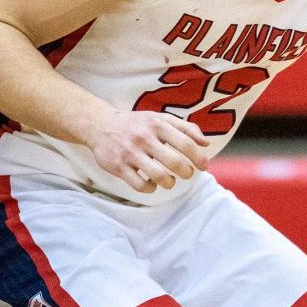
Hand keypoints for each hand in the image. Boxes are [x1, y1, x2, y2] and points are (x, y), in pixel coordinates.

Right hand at [85, 109, 209, 193]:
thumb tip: (206, 144)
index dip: (199, 158)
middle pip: (175, 162)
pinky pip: (140, 185)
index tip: (203, 166)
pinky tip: (151, 184)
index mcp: (157, 124)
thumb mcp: (160, 118)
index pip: (186, 143)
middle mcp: (144, 137)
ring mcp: (130, 152)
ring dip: (170, 183)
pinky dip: (151, 188)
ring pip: (159, 176)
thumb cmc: (137, 124)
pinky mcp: (118, 166)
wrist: (100, 125)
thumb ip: (186, 128)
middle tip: (186, 173)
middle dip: (186, 172)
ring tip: (170, 181)